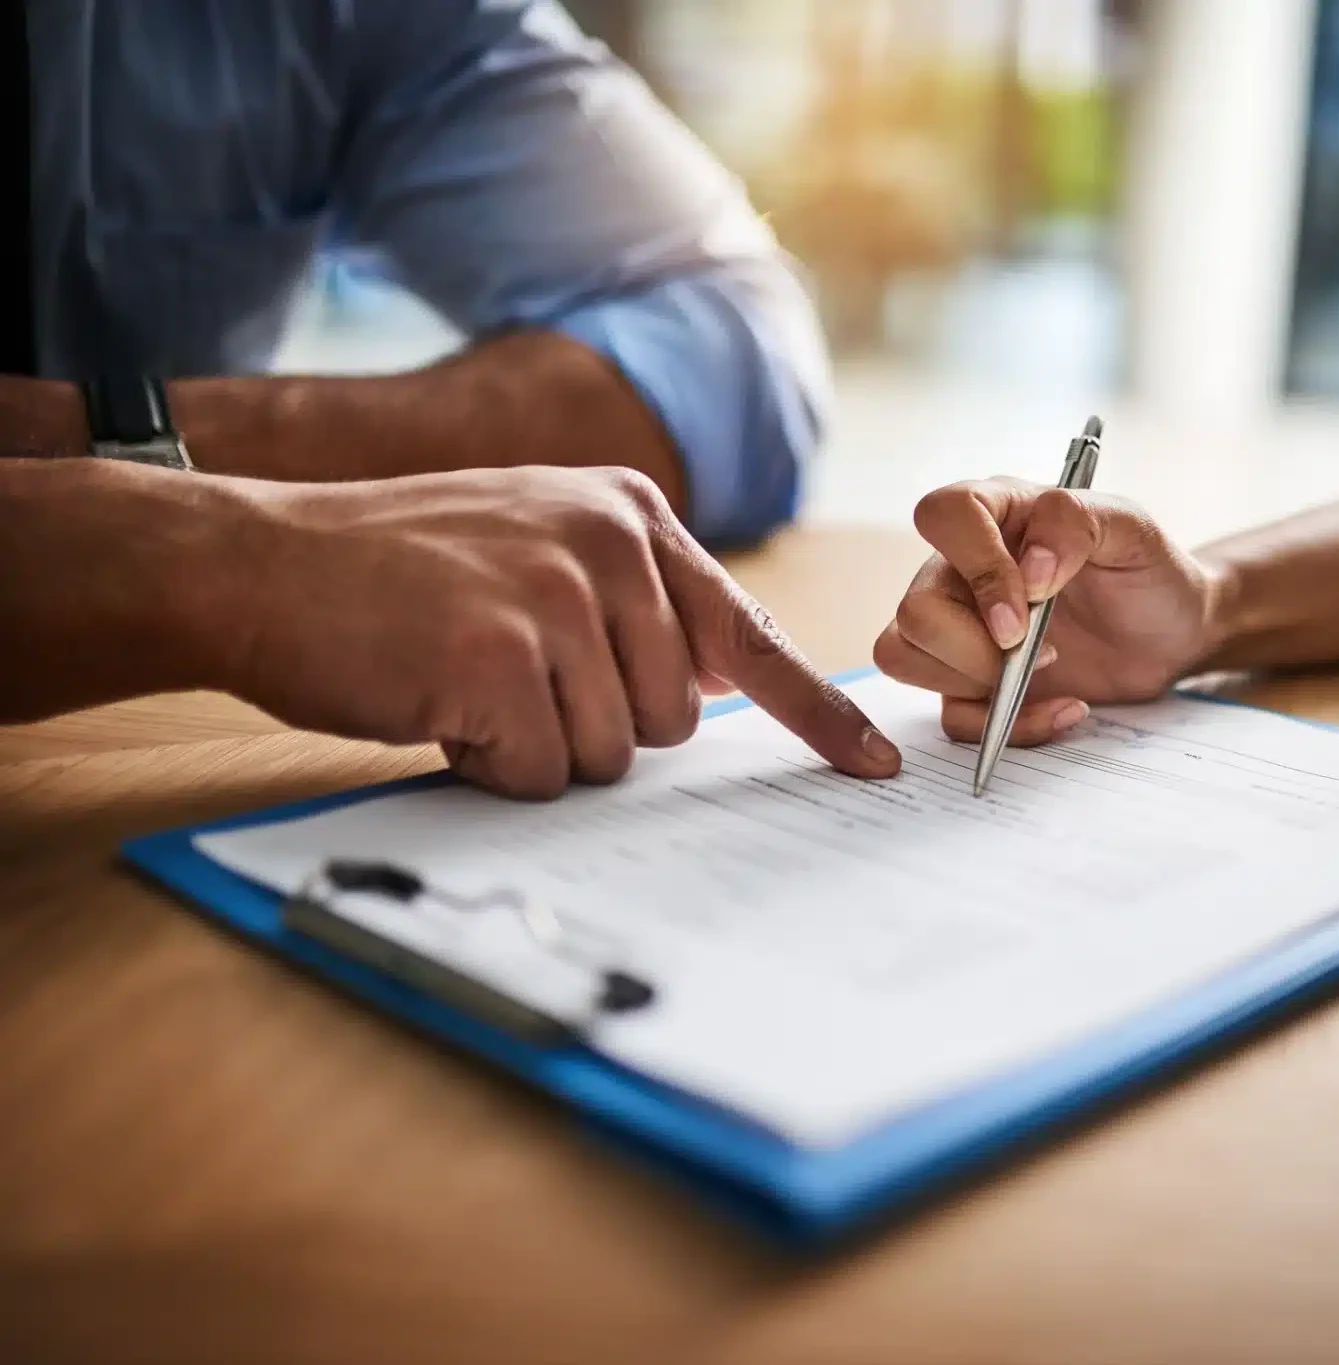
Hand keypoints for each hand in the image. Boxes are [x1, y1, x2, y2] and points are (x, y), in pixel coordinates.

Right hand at [215, 466, 899, 797]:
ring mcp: (557, 596)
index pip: (749, 632)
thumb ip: (630, 601)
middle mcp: (610, 543)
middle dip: (594, 727)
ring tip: (466, 682)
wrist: (258, 562)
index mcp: (631, 515)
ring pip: (613, 754)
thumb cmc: (396, 574)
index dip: (814, 712)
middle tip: (508, 678)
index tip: (872, 767)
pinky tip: (439, 704)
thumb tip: (711, 684)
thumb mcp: (535, 547)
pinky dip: (491, 767)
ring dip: (538, 748)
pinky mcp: (500, 656)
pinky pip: (544, 774)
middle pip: (673, 718)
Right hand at [872, 477, 1221, 744]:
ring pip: (904, 657)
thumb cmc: (1148, 571)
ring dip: (976, 684)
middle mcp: (963, 569)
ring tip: (1046, 671)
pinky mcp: (973, 683)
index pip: (943, 515)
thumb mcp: (1131, 529)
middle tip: (1044, 651)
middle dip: (974, 647)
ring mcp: (961, 628)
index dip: (978, 566)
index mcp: (997, 514)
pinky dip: (1007, 725)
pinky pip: (952, 716)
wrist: (1174, 634)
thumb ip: (1075, 524)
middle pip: (916, 609)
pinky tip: (1063, 707)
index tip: (1028, 608)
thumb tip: (1031, 570)